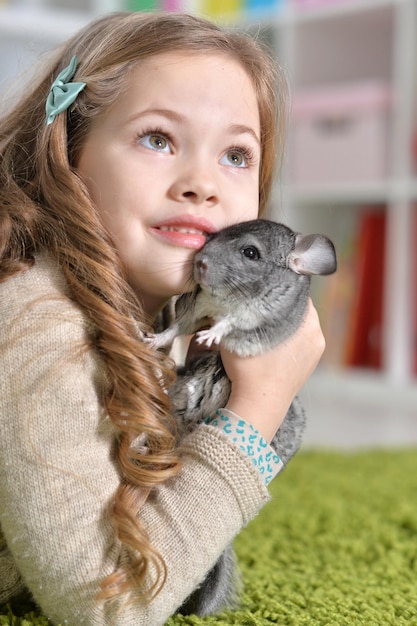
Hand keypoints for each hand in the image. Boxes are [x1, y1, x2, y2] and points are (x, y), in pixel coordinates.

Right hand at [220, 298, 324, 441]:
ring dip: (285, 320)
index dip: (279, 285)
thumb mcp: (237, 334)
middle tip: (260, 298)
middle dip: (280, 304)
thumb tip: (227, 295)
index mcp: (308, 323)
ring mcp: (315, 352)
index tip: (264, 283)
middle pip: (299, 308)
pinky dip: (288, 336)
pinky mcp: (309, 364)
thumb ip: (235, 311)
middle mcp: (317, 335)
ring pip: (300, 325)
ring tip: (264, 319)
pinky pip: (300, 340)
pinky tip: (271, 339)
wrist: (259, 406)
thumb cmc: (249, 370)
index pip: (296, 292)